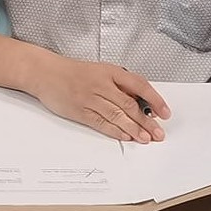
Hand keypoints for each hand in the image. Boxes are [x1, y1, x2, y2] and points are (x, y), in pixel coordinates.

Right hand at [26, 54, 168, 142]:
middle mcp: (101, 84)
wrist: (45, 73)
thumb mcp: (100, 71)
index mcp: (110, 72)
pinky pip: (101, 123)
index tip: (165, 113)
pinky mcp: (80, 111)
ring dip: (134, 129)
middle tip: (158, 133)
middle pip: (130, 105)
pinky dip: (115, 131)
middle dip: (147, 122)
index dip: (154, 100)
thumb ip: (119, 85)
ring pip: (117, 116)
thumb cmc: (74, 72)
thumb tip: (141, 104)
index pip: (139, 85)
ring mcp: (90, 98)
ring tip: (146, 139)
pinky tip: (125, 136)